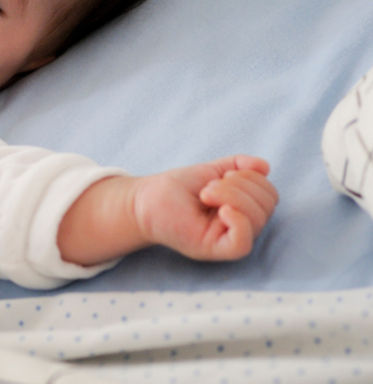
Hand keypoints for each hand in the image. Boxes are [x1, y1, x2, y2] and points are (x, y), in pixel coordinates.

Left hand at [58, 155, 277, 265]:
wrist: (146, 200)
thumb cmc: (177, 188)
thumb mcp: (212, 171)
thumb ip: (238, 166)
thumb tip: (264, 166)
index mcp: (244, 209)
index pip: (269, 195)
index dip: (252, 178)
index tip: (223, 175)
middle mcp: (240, 226)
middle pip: (267, 206)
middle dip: (240, 186)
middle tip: (209, 187)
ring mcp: (228, 239)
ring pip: (257, 220)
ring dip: (233, 196)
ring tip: (206, 194)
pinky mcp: (215, 249)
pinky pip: (242, 243)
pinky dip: (239, 222)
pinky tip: (222, 210)